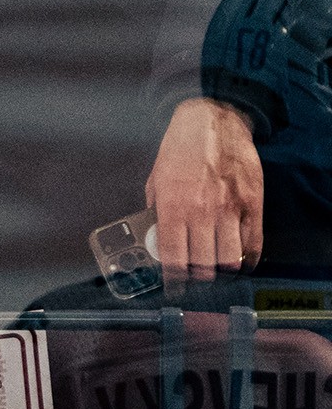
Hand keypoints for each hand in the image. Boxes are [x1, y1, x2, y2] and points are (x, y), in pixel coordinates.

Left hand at [147, 97, 262, 288]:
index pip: (173, 259)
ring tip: (216, 273)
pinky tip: (240, 263)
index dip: (173, 281)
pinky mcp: (252, 202)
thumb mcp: (155, 183)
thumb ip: (155, 215)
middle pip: (203, 265)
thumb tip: (154, 243)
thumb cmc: (181, 151)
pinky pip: (253, 242)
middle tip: (195, 281)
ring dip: (222, 272)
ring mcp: (230, 208)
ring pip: (229, 259)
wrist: (213, 121)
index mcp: (173, 208)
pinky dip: (248, 259)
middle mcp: (202, 211)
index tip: (173, 287)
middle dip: (198, 279)